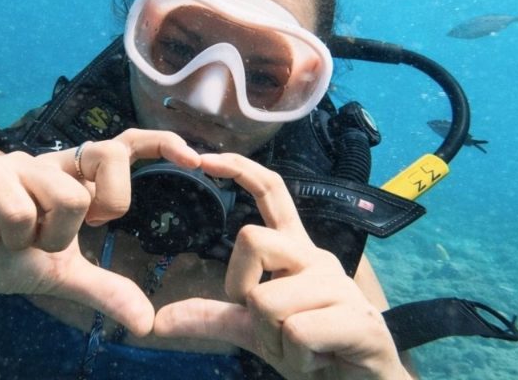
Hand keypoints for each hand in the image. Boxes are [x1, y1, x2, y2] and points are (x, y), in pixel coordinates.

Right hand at [0, 129, 200, 336]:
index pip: (122, 146)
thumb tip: (146, 323)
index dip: (158, 143)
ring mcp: (16, 162)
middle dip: (99, 207)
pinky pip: (21, 206)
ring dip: (48, 235)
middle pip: (106, 161)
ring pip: (66, 195)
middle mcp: (50, 161)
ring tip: (23, 242)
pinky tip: (0, 239)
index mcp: (73, 176)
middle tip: (68, 233)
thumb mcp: (61, 275)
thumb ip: (104, 290)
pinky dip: (17, 236)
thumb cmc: (5, 257)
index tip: (193, 157)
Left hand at [152, 153, 409, 379]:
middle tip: (269, 325)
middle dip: (242, 292)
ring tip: (302, 350)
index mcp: (296, 252)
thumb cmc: (313, 353)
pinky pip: (297, 332)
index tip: (204, 158)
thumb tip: (159, 320)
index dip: (240, 170)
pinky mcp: (358, 320)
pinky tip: (318, 360)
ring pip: (267, 300)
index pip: (272, 192)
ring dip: (273, 339)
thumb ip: (213, 319)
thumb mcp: (256, 333)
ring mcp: (340, 286)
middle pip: (251, 240)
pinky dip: (297, 357)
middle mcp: (317, 258)